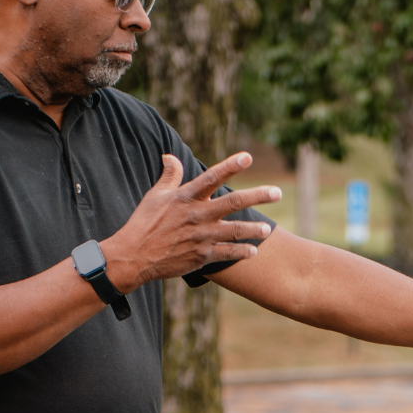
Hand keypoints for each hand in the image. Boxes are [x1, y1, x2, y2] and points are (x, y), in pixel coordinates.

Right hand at [101, 152, 280, 292]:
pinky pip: (228, 253)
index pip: (212, 177)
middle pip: (234, 202)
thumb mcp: (155, 196)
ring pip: (236, 230)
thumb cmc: (144, 223)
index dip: (231, 165)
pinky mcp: (202, 255)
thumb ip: (169, 176)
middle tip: (278, 192)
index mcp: (186, 197)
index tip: (248, 157)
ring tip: (268, 229)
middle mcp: (197, 215)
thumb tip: (170, 156)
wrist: (134, 256)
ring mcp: (201, 236)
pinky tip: (253, 251)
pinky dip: (242, 252)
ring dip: (254, 229)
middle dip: (258, 196)